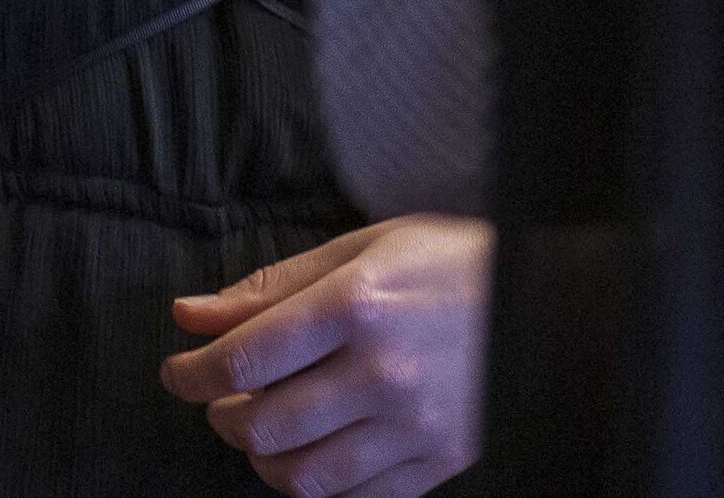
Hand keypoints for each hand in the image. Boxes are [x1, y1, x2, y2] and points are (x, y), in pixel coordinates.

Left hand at [160, 216, 490, 497]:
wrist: (545, 302)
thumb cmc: (445, 265)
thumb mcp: (358, 250)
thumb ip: (270, 287)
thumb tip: (189, 314)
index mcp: (357, 306)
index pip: (244, 357)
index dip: (192, 373)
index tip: (177, 372)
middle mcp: (385, 373)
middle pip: (264, 425)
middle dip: (223, 416)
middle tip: (222, 399)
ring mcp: (416, 427)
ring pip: (304, 476)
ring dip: (263, 459)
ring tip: (264, 429)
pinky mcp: (440, 464)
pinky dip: (319, 484)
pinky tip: (315, 451)